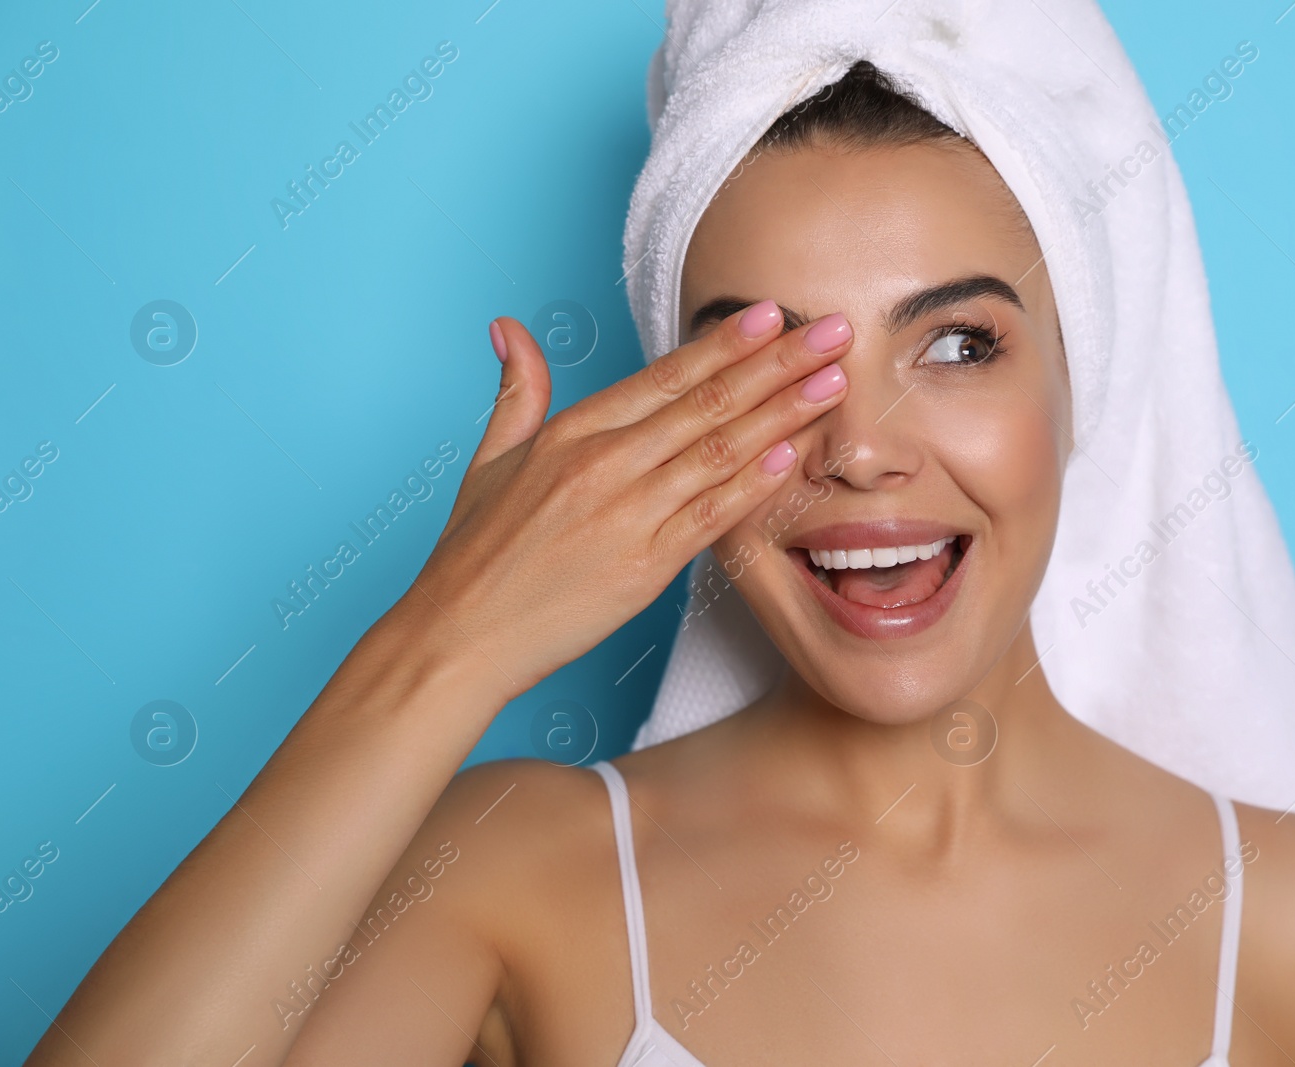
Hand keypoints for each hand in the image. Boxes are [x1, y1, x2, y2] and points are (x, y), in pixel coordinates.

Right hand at [396, 301, 851, 701]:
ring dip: (783, 414)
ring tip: (834, 382)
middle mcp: (604, 464)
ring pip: (719, 452)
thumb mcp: (488, 459)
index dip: (724, 343)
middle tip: (834, 331)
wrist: (459, 637)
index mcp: (572, 432)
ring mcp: (627, 515)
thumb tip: (509, 327)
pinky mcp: (644, 567)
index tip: (772, 314)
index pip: (665, 375)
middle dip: (777, 364)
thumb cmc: (474, 554)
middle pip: (707, 402)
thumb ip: (516, 391)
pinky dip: (752, 486)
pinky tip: (792, 457)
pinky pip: (710, 518)